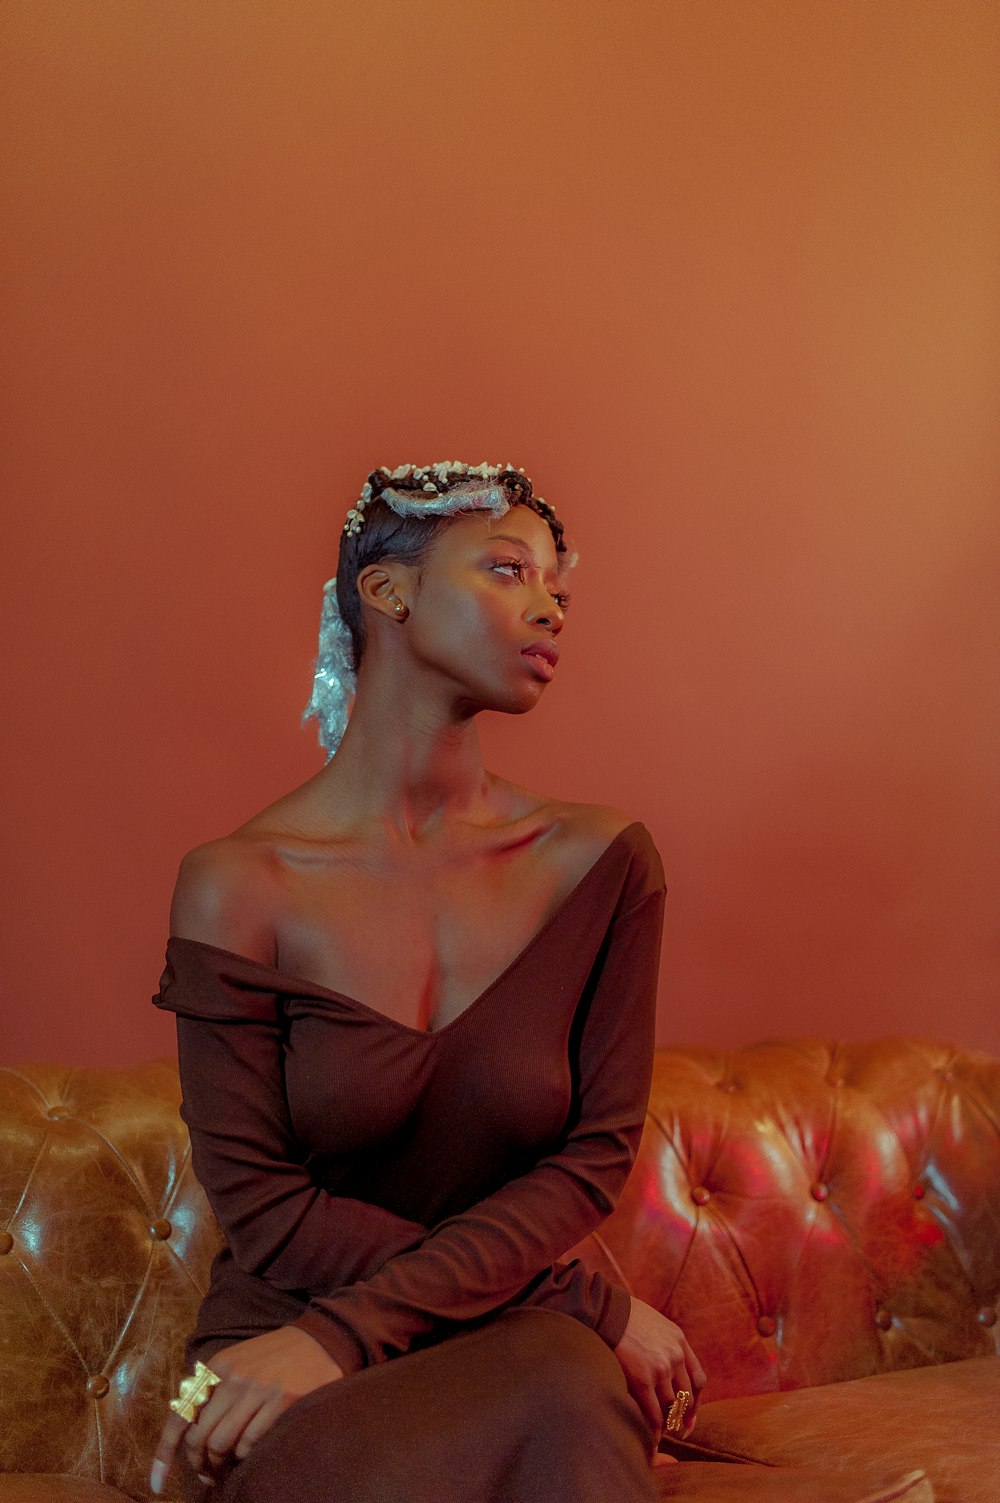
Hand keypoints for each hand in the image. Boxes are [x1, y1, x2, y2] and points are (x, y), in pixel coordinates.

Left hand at [150, 1326, 343, 1493]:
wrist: (323, 1339)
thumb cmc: (277, 1356)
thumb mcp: (239, 1362)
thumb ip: (215, 1389)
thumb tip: (192, 1433)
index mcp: (217, 1367)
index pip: (180, 1414)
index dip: (164, 1453)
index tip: (155, 1483)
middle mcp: (233, 1378)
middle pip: (199, 1437)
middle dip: (198, 1464)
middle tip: (207, 1474)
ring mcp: (258, 1390)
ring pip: (221, 1444)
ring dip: (220, 1465)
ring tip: (227, 1469)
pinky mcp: (282, 1401)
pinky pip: (250, 1443)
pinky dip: (245, 1457)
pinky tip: (251, 1455)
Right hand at [612, 1297, 705, 1463]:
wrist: (605, 1310)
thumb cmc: (623, 1315)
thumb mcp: (654, 1322)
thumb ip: (664, 1342)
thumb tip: (663, 1360)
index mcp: (679, 1340)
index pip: (697, 1378)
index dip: (695, 1401)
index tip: (690, 1415)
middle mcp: (675, 1356)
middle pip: (687, 1396)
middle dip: (683, 1417)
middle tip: (679, 1431)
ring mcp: (661, 1369)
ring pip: (671, 1407)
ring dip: (667, 1423)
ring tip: (661, 1433)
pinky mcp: (643, 1380)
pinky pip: (655, 1413)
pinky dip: (655, 1429)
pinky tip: (652, 1438)